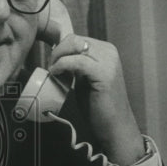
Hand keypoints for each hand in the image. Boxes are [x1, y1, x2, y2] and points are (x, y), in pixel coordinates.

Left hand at [43, 0, 146, 164]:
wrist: (114, 127)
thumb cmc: (98, 106)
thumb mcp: (85, 79)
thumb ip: (77, 65)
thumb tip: (58, 56)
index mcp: (106, 51)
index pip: (76, 38)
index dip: (60, 49)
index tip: (52, 63)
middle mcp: (109, 52)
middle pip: (74, 39)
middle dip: (57, 51)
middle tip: (51, 68)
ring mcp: (108, 62)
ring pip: (74, 45)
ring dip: (58, 58)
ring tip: (54, 73)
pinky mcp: (104, 74)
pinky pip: (76, 61)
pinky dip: (62, 65)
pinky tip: (56, 74)